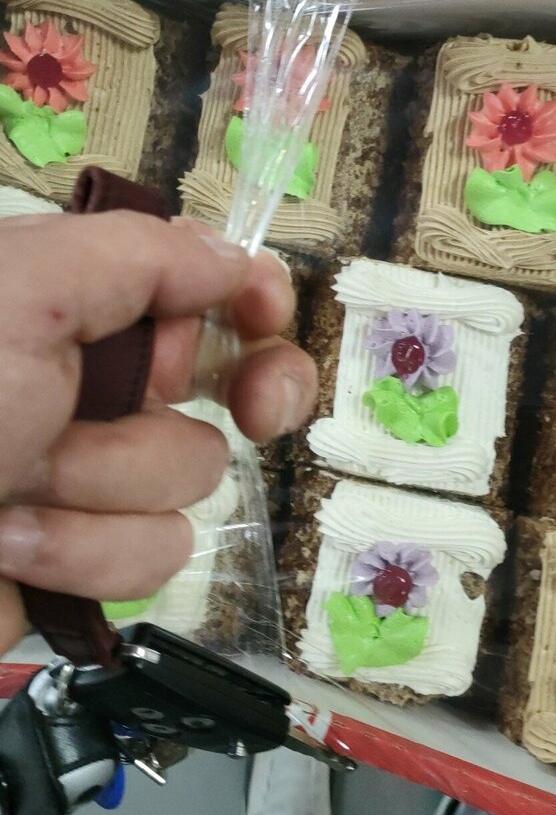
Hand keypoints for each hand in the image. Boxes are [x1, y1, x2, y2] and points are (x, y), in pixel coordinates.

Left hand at [0, 209, 316, 654]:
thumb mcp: (23, 291)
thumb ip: (140, 255)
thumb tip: (235, 261)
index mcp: (78, 304)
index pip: (202, 285)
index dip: (254, 297)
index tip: (270, 320)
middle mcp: (97, 384)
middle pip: (232, 383)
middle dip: (229, 397)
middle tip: (257, 409)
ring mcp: (95, 477)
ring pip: (192, 479)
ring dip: (104, 487)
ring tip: (12, 486)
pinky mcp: (87, 559)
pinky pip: (152, 557)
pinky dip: (80, 552)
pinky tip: (7, 547)